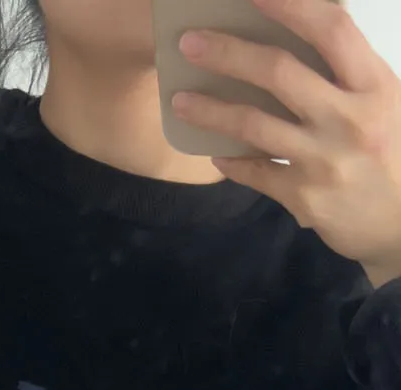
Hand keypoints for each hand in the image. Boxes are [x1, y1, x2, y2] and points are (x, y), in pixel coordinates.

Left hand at [172, 0, 400, 285]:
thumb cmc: (390, 153)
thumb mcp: (382, 103)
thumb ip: (346, 74)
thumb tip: (298, 35)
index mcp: (373, 85)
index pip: (330, 29)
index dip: (289, 4)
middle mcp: (349, 119)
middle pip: (279, 72)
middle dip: (228, 53)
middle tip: (190, 43)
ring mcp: (324, 160)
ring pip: (254, 125)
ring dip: (211, 110)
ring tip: (180, 101)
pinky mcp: (305, 198)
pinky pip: (256, 173)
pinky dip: (232, 162)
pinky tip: (216, 153)